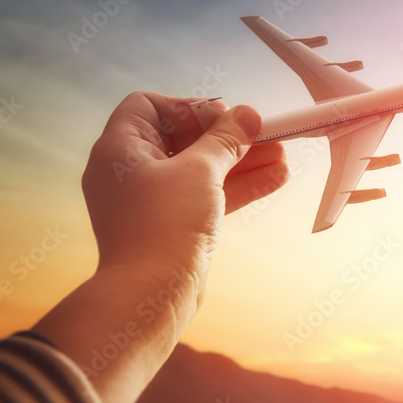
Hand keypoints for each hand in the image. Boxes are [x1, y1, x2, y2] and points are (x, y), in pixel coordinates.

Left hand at [80, 92, 287, 295]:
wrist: (151, 295)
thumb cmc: (164, 226)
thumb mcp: (201, 171)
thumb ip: (226, 139)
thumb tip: (246, 115)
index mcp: (120, 149)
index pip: (148, 106)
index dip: (187, 107)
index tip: (222, 118)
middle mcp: (129, 172)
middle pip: (183, 139)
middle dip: (228, 137)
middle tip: (264, 134)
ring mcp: (150, 202)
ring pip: (200, 170)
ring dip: (240, 162)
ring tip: (282, 156)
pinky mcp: (170, 227)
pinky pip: (205, 197)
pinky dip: (235, 188)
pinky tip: (274, 179)